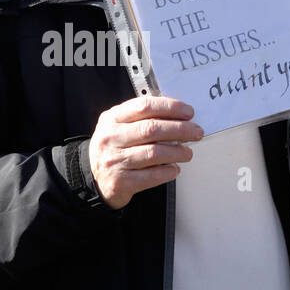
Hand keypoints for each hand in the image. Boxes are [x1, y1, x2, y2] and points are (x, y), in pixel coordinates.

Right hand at [88, 95, 203, 209]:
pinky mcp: (120, 182)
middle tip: (196, 132)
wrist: (92, 177)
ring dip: (177, 152)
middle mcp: (111, 138)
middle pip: (151, 129)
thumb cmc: (113, 148)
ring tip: (187, 152)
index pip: (144, 106)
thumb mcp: (119, 126)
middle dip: (180, 129)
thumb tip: (179, 117)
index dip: (170, 107)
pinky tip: (175, 168)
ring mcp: (114, 160)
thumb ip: (142, 119)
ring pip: (153, 153)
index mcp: (112, 118)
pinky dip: (168, 172)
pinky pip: (151, 176)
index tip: (188, 112)